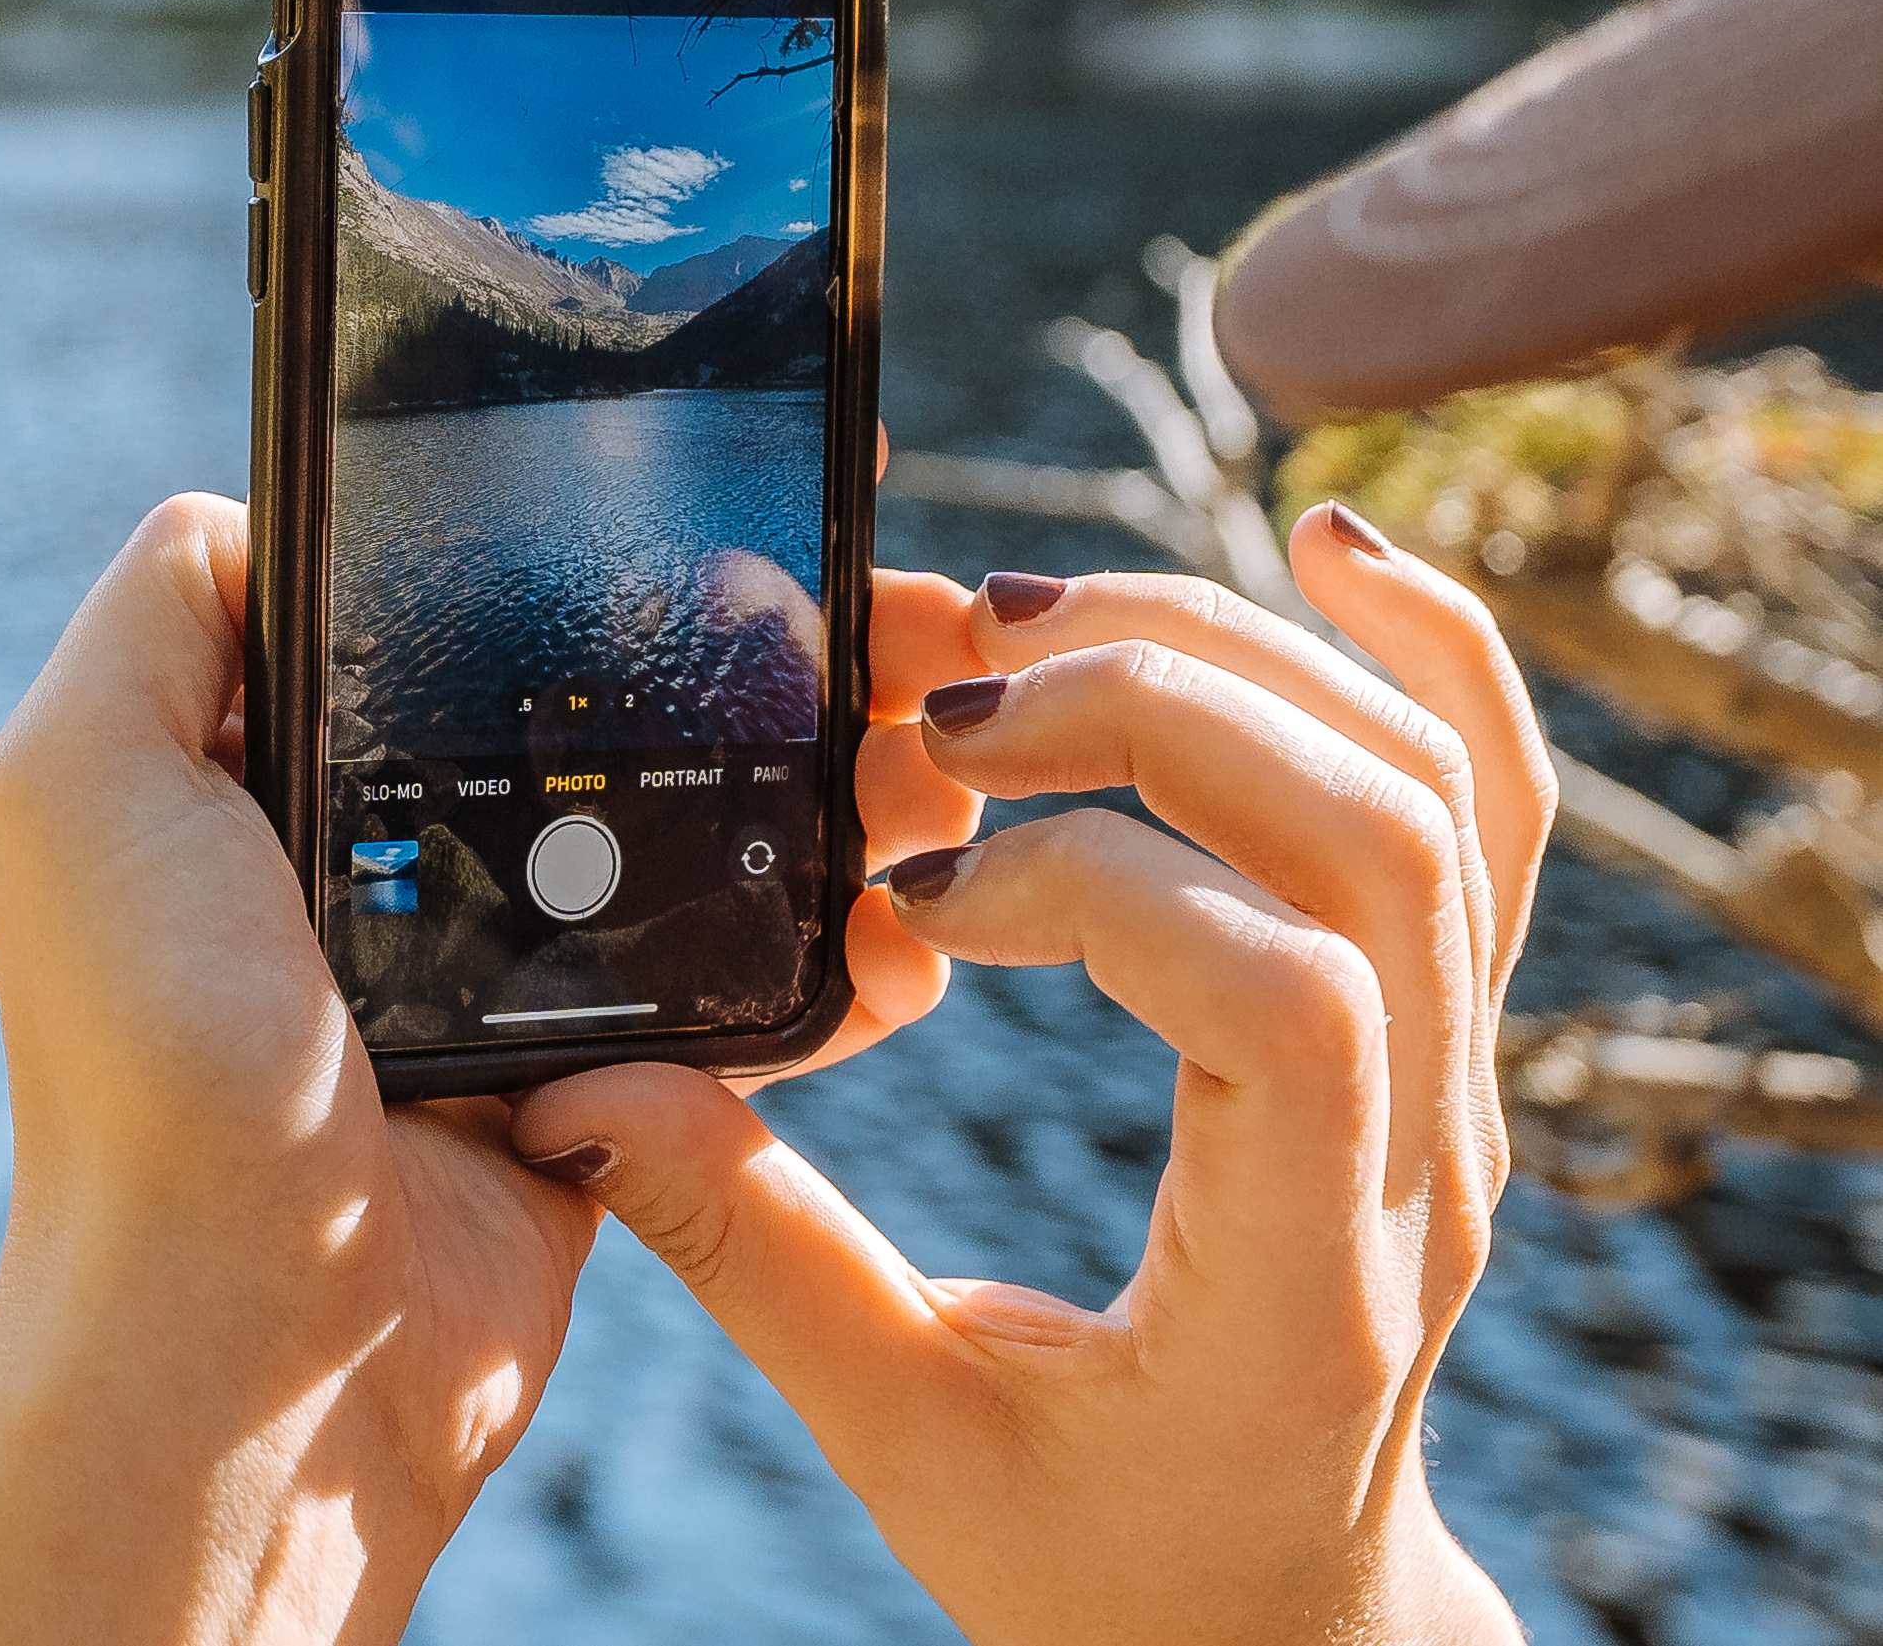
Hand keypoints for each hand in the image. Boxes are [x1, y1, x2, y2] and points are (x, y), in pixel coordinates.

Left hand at [0, 494, 993, 1645]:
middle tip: (883, 604)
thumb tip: (272, 505)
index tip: (711, 477)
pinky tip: (903, 903)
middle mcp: (369, 858)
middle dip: (737, 648)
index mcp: (255, 770)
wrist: (255, 1352)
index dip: (552, 539)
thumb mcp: (79, 781)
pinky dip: (832, 947)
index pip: (424, 606)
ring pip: (687, 830)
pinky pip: (734, 986)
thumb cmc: (149, 1061)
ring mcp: (495, 976)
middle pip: (583, 701)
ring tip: (933, 741)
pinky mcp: (600, 1089)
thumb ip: (158, 610)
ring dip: (820, 782)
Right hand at [516, 505, 1553, 1645]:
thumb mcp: (909, 1444)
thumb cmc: (1102, 1562)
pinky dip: (1429, 650)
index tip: (910, 912)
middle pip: (1373, 833)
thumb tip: (581, 1095)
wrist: (1283, 1624)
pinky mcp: (1447, 1026)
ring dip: (1231, 656)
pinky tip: (1321, 542)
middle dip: (1142, 712)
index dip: (1088, 891)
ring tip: (1025, 636)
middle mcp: (1426, 1155)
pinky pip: (1498, 803)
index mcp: (1301, 1277)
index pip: (1284, 997)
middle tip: (942, 717)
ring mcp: (1462, 1079)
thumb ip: (753, 1257)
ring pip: (1434, 786)